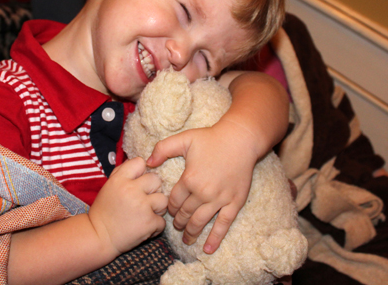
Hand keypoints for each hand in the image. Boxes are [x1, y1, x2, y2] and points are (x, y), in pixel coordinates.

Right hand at [88, 157, 167, 256]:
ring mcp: (142, 206)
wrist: (99, 237)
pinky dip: (155, 226)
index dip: (141, 172)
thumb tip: (141, 162)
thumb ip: (123, 172)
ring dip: (157, 208)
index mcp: (120, 179)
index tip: (137, 182)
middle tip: (143, 200)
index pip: (140, 162)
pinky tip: (144, 226)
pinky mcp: (149, 223)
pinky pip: (162, 221)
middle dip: (152, 190)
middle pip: (156, 180)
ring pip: (163, 199)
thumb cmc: (104, 210)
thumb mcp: (109, 186)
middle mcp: (131, 190)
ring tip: (146, 213)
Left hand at [147, 117, 259, 253]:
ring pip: (200, 222)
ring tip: (186, 240)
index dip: (169, 207)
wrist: (240, 140)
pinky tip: (208, 249)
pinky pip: (223, 224)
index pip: (174, 201)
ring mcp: (219, 199)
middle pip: (185, 213)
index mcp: (189, 179)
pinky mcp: (234, 202)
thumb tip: (147, 162)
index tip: (168, 209)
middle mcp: (203, 193)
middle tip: (175, 226)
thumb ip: (163, 149)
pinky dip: (215, 238)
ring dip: (191, 232)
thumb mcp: (184, 139)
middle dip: (178, 222)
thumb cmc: (211, 138)